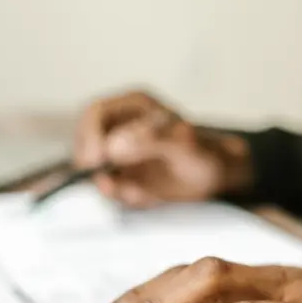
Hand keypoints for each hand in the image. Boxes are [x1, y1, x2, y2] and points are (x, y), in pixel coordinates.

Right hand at [73, 91, 251, 206]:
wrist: (216, 174)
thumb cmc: (203, 150)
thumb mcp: (183, 142)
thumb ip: (150, 139)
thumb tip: (113, 146)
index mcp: (132, 106)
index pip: (94, 113)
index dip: (89, 136)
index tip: (96, 161)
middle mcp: (119, 127)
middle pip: (85, 144)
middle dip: (95, 168)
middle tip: (113, 185)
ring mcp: (117, 153)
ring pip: (94, 172)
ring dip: (113, 186)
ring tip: (141, 191)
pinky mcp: (121, 177)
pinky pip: (110, 190)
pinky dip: (124, 196)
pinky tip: (147, 195)